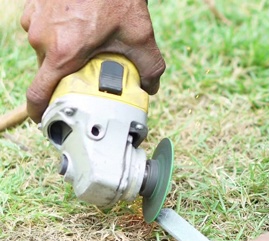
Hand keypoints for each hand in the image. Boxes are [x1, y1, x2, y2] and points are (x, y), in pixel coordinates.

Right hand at [20, 0, 164, 120]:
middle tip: (90, 72)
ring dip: (66, 53)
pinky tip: (79, 27)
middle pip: (50, 72)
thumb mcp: (140, 37)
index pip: (38, 94)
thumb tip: (151, 88)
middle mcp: (43, 39)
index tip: (46, 119)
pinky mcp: (34, 8)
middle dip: (69, 77)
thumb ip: (149, 68)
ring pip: (47, 51)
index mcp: (63, 53)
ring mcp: (35, 22)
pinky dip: (59, 35)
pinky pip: (43, 31)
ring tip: (89, 43)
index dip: (40, 112)